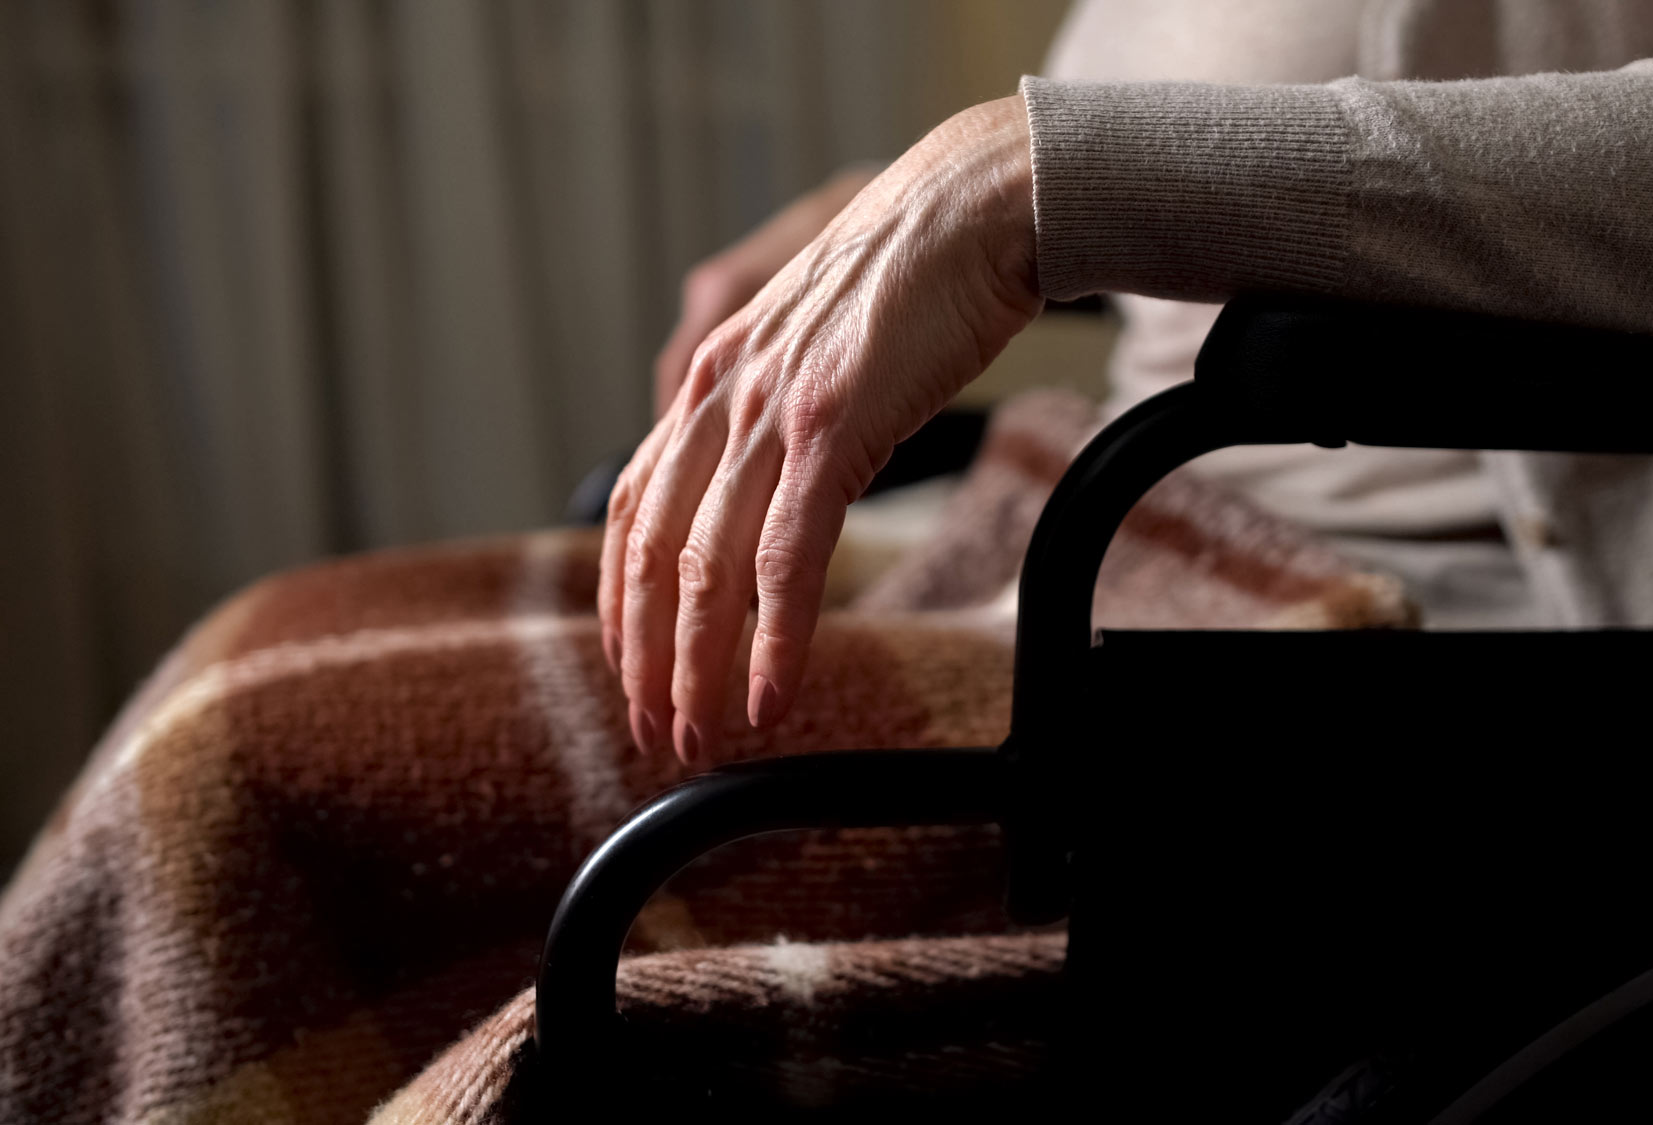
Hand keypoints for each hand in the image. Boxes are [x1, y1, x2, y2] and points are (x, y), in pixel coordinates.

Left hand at [601, 94, 1039, 762]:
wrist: (973, 206)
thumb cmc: (913, 278)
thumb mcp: (815, 346)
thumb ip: (776, 410)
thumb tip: (774, 485)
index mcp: (710, 378)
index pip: (633, 510)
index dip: (622, 604)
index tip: (630, 671)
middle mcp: (720, 394)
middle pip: (655, 554)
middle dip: (646, 660)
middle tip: (654, 734)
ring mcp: (771, 411)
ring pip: (707, 568)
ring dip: (696, 668)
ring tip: (700, 736)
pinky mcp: (832, 427)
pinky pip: (786, 555)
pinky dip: (773, 638)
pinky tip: (771, 694)